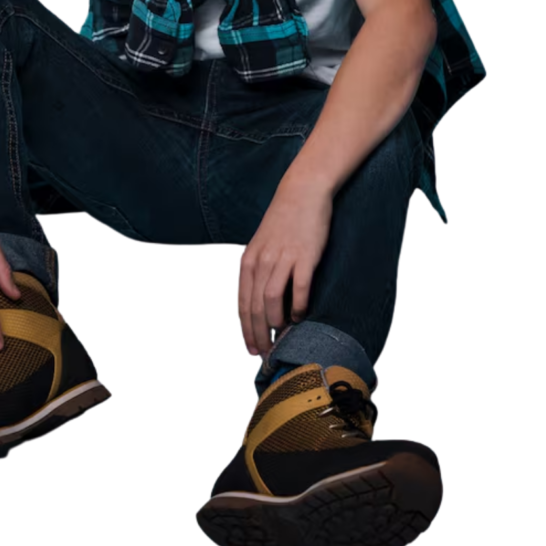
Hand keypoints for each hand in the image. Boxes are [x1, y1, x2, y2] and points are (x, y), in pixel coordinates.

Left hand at [237, 176, 331, 357]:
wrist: (302, 192)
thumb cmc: (283, 222)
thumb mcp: (261, 246)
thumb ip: (258, 272)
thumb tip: (257, 305)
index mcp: (248, 260)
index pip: (241, 303)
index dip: (244, 330)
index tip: (250, 350)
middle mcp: (261, 260)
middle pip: (254, 307)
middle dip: (258, 334)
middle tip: (265, 353)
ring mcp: (282, 257)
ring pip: (271, 300)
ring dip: (275, 324)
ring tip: (282, 336)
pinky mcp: (304, 256)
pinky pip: (299, 288)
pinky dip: (298, 307)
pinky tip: (300, 317)